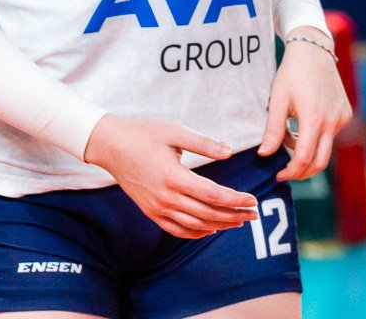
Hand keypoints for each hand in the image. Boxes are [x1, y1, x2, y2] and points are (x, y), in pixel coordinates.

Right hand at [83, 114, 257, 238]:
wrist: (110, 146)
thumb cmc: (144, 134)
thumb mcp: (176, 132)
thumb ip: (204, 144)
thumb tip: (229, 153)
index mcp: (174, 178)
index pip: (213, 196)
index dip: (236, 200)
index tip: (253, 200)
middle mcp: (165, 198)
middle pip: (207, 213)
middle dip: (234, 215)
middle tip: (254, 215)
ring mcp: (156, 207)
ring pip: (193, 224)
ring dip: (218, 225)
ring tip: (238, 222)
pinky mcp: (149, 210)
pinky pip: (174, 228)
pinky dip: (194, 232)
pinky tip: (209, 230)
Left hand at [260, 27, 353, 181]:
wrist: (314, 50)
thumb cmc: (292, 74)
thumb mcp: (277, 101)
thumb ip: (273, 130)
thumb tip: (265, 154)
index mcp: (314, 119)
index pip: (304, 158)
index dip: (290, 172)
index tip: (278, 175)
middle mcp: (333, 121)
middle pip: (321, 162)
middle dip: (302, 172)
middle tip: (285, 173)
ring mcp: (342, 117)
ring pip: (326, 149)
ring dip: (308, 153)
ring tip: (290, 140)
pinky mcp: (345, 113)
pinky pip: (331, 136)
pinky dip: (317, 140)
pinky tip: (303, 128)